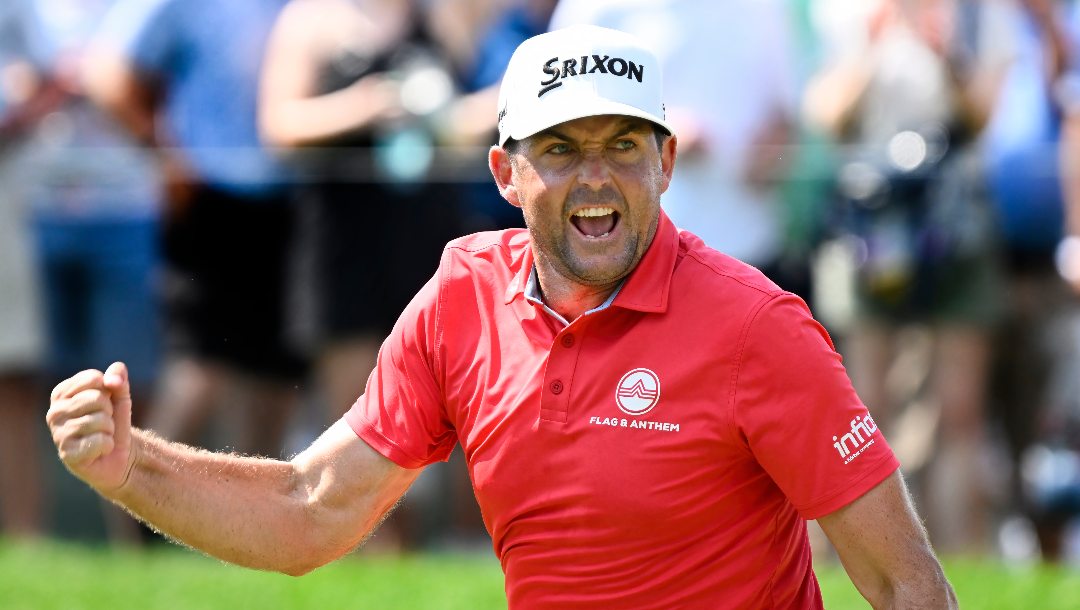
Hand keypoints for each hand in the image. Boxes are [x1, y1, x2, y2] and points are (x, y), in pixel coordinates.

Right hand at [46, 362, 135, 494]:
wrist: (117, 454)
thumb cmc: (113, 421)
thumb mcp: (119, 396)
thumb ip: (118, 379)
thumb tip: (113, 378)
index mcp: (62, 393)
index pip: (93, 378)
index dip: (108, 391)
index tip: (104, 403)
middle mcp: (54, 412)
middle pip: (96, 398)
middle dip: (109, 411)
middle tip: (104, 422)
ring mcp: (58, 434)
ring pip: (100, 421)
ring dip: (109, 429)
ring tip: (101, 435)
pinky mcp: (67, 454)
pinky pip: (101, 441)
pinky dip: (108, 445)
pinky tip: (99, 450)